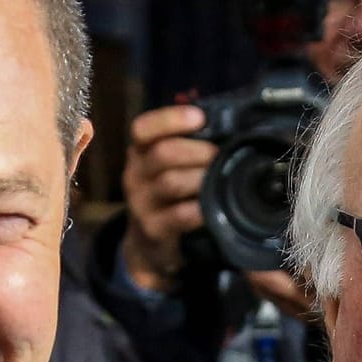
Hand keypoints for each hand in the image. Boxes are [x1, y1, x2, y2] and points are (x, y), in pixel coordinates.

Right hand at [121, 104, 217, 291]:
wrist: (148, 244)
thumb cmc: (167, 195)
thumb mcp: (166, 167)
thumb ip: (186, 144)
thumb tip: (227, 121)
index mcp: (139, 152)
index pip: (143, 128)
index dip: (171, 119)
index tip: (200, 118)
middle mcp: (135, 175)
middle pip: (162, 153)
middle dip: (197, 151)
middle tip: (218, 154)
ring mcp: (141, 204)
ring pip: (171, 183)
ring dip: (201, 178)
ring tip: (219, 178)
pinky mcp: (153, 230)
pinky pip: (179, 215)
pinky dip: (201, 209)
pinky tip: (214, 206)